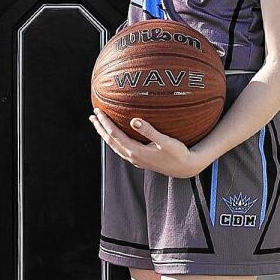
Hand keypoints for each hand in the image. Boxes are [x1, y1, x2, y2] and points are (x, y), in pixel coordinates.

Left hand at [89, 110, 207, 178]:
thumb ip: (149, 131)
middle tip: (93, 115)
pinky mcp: (140, 161)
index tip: (98, 111)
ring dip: (105, 135)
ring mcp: (136, 160)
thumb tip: (133, 120)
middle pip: (110, 141)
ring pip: (115, 146)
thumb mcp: (165, 141)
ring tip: (99, 124)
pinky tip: (115, 136)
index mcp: (136, 151)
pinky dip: (114, 141)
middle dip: (100, 128)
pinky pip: (121, 149)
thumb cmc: (178, 153)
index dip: (105, 122)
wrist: (186, 168)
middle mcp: (133, 157)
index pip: (114, 135)